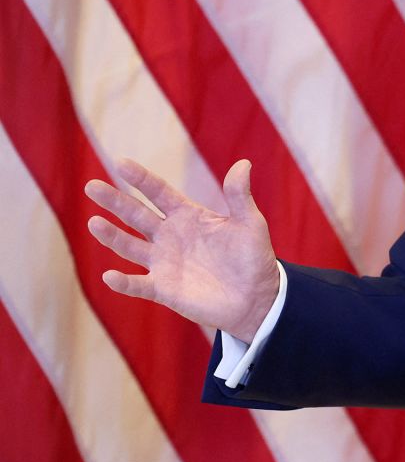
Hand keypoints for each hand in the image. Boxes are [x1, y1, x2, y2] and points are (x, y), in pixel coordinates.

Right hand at [85, 158, 279, 341]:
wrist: (256, 298)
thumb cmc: (253, 257)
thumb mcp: (249, 223)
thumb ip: (239, 196)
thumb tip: (243, 163)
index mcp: (188, 216)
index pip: (159, 192)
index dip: (141, 179)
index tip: (121, 163)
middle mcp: (169, 236)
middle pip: (136, 215)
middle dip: (114, 201)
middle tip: (91, 186)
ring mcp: (164, 262)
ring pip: (129, 247)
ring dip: (112, 236)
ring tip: (94, 223)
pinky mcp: (163, 289)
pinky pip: (138, 285)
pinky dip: (123, 282)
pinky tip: (109, 276)